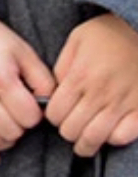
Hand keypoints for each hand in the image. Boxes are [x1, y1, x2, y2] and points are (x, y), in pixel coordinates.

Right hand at [0, 2, 54, 166]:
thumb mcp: (25, 52)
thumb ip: (43, 80)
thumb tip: (50, 105)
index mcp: (1, 80)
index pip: (29, 117)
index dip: (36, 115)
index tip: (32, 105)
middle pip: (10, 131)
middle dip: (21, 127)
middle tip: (20, 114)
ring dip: (5, 139)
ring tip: (8, 127)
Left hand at [47, 14, 137, 156]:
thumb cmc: (109, 32)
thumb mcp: (77, 40)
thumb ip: (63, 66)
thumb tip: (55, 91)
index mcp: (80, 76)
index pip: (55, 113)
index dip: (51, 117)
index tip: (56, 114)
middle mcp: (100, 92)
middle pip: (72, 129)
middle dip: (66, 131)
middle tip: (69, 127)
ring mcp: (124, 102)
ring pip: (95, 138)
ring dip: (85, 144)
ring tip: (83, 143)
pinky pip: (124, 136)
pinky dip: (114, 139)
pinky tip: (109, 133)